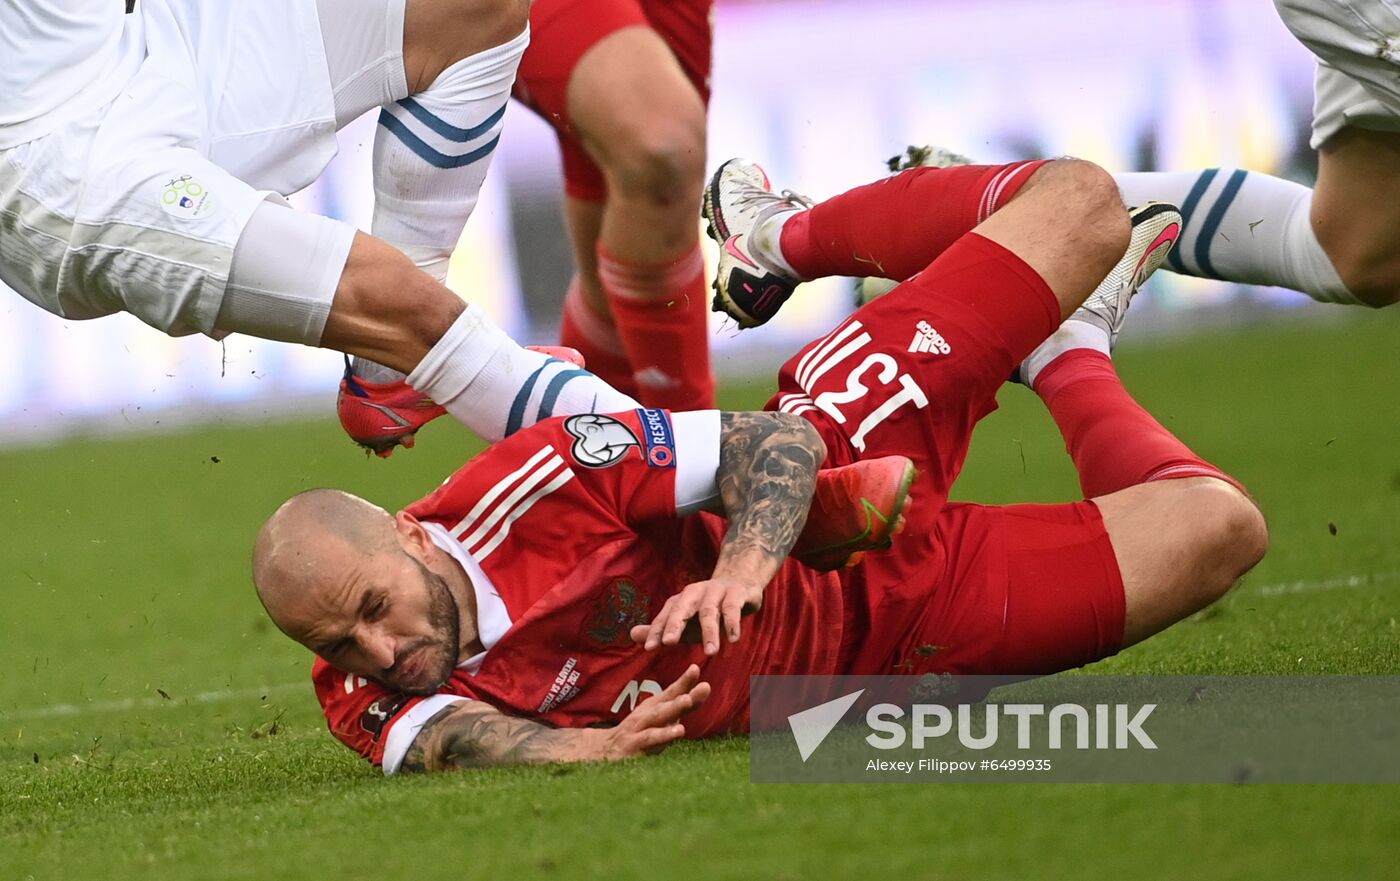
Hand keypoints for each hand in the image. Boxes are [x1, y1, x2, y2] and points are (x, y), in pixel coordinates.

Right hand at [599, 664, 710, 758]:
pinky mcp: (632, 753)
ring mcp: (637, 735)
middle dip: (677, 704)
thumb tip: (707, 686)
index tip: (695, 669)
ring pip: (652, 733)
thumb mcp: (661, 713)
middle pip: (662, 710)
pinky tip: (664, 752)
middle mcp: (645, 717)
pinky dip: (652, 753)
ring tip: (680, 729)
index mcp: (654, 706)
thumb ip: (683, 702)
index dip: (684, 682)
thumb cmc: (641, 728)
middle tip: (690, 697)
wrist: (606, 748)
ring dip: (665, 732)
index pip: (671, 693)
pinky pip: (643, 753)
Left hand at [629, 576, 763, 655]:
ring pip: (709, 612)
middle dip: (675, 625)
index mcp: (680, 600)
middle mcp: (695, 593)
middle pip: (682, 609)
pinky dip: (731, 623)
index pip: (665, 617)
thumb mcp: (685, 620)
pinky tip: (733, 639)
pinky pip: (732, 608)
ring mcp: (716, 591)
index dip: (656, 631)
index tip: (649, 648)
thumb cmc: (707, 608)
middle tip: (669, 643)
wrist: (739, 585)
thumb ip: (662, 629)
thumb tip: (632, 635)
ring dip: (709, 632)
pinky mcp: (736, 593)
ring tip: (710, 653)